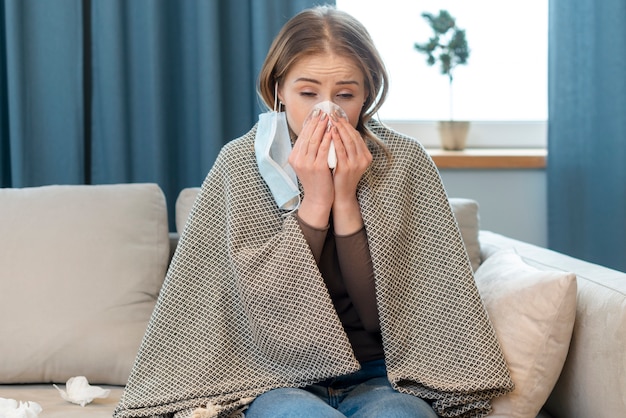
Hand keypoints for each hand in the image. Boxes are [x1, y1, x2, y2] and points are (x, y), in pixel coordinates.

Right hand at [288, 109, 334, 227]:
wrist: (318, 198)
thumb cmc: (316, 180)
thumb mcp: (307, 164)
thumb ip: (308, 150)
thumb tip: (313, 132)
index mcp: (294, 157)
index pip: (302, 136)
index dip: (309, 124)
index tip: (316, 114)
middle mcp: (298, 159)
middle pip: (307, 136)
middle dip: (316, 122)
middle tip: (323, 111)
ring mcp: (307, 163)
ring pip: (314, 140)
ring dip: (322, 127)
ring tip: (328, 117)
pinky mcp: (317, 167)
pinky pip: (323, 148)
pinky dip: (327, 138)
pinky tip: (332, 131)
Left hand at [329, 112, 371, 234]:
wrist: (341, 195)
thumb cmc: (341, 177)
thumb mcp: (348, 160)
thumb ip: (347, 148)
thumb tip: (340, 130)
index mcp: (366, 155)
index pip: (356, 135)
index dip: (347, 124)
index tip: (337, 114)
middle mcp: (364, 158)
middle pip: (353, 135)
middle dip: (342, 123)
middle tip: (333, 112)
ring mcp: (356, 163)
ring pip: (348, 140)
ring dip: (339, 128)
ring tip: (331, 119)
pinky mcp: (347, 167)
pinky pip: (341, 150)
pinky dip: (335, 139)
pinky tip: (329, 132)